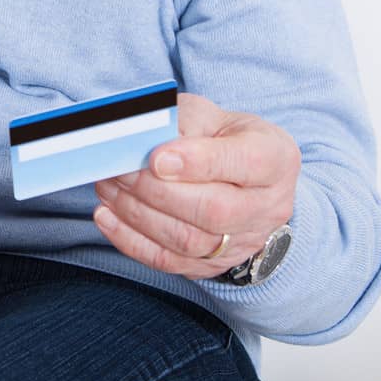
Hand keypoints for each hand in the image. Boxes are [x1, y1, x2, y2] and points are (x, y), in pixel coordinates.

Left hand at [92, 92, 298, 280]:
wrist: (243, 181)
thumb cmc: (222, 139)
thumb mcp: (210, 115)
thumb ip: (181, 121)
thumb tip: (140, 136)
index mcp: (274, 159)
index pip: (245, 163)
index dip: (198, 162)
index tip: (156, 157)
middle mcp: (267, 207)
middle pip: (213, 210)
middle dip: (156, 190)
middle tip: (118, 169)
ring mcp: (243, 242)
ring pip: (188, 240)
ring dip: (138, 213)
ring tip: (107, 185)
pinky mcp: (213, 264)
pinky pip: (169, 261)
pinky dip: (131, 241)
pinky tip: (106, 216)